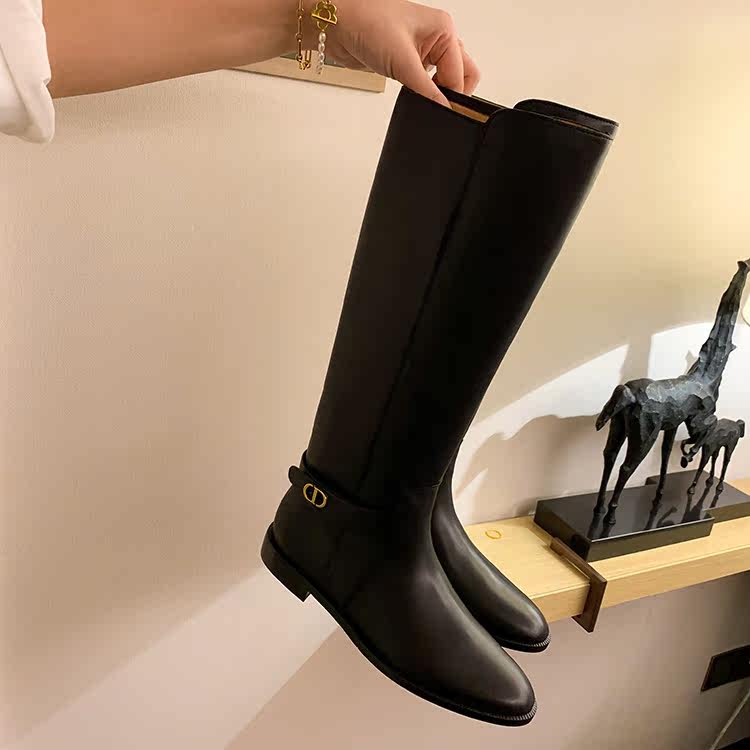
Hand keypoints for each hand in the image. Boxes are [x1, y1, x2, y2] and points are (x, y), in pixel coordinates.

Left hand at [310, 0, 479, 104]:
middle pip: (461, 74)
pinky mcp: (408, 62)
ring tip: (421, 98)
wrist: (337, 24)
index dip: (454, 95)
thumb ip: (426, 89)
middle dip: (453, 93)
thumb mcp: (402, 61)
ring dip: (437, 93)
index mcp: (443, 29)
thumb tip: (444, 109)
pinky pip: (426, 83)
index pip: (461, 72)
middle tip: (437, 107)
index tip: (444, 113)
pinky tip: (413, 95)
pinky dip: (423, 92)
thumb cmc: (367, 22)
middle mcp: (437, 38)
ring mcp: (423, 51)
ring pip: (445, 79)